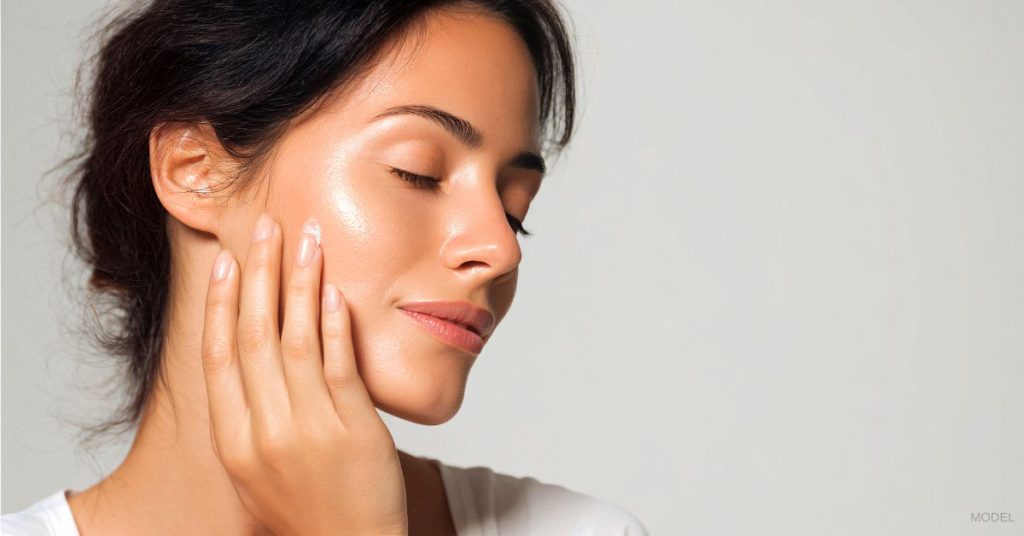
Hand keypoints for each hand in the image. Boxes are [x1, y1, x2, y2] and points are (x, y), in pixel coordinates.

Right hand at [200, 212, 407, 535]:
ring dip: (300, 282)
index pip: (217, 356)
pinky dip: (335, 324)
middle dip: (259, 274)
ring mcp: (308, 430)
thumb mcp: (255, 471)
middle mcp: (264, 432)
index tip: (224, 261)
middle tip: (264, 226)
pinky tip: (335, 290)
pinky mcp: (354, 430)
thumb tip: (245, 358)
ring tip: (306, 238)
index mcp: (233, 441)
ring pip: (296, 340)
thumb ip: (247, 417)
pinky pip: (339, 365)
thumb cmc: (304, 509)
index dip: (219, 303)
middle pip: (253, 336)